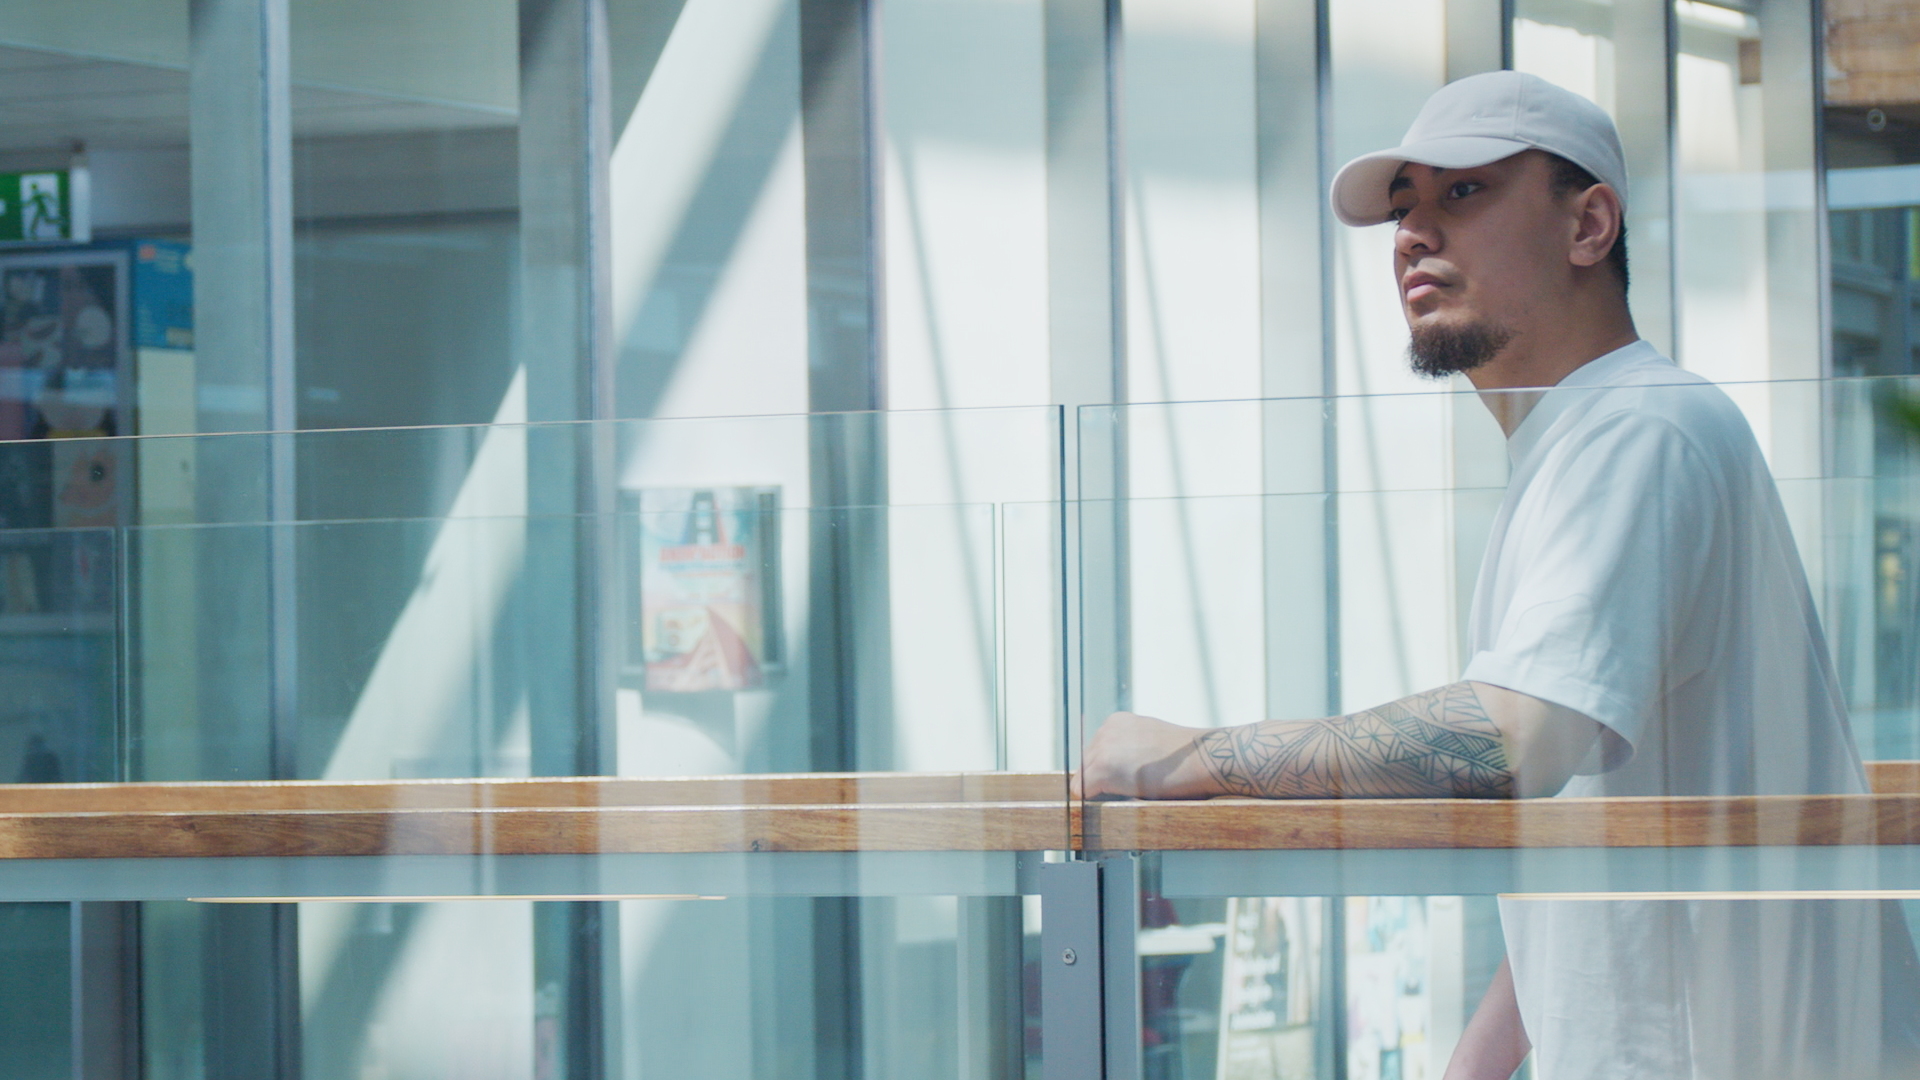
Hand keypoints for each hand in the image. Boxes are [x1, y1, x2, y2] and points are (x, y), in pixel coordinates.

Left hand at [1072, 711, 1217, 799]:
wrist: (1203, 757)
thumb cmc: (1183, 756)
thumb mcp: (1150, 739)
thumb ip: (1130, 748)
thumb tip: (1119, 767)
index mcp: (1116, 722)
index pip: (1095, 751)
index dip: (1108, 770)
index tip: (1122, 781)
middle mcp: (1105, 730)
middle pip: (1086, 763)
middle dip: (1101, 779)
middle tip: (1126, 791)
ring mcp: (1102, 748)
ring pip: (1083, 777)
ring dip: (1101, 790)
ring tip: (1129, 794)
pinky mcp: (1102, 769)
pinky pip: (1081, 790)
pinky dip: (1092, 800)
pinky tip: (1116, 800)